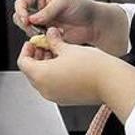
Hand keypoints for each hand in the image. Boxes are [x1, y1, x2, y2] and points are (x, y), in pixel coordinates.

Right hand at [13, 0, 103, 45]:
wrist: (93, 24)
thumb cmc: (82, 7)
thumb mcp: (64, 2)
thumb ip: (48, 10)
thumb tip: (33, 18)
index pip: (22, 2)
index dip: (21, 10)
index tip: (26, 17)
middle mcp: (40, 10)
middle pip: (20, 16)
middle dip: (24, 22)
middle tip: (32, 26)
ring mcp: (43, 24)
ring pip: (27, 30)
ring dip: (33, 32)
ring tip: (46, 31)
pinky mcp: (47, 36)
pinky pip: (37, 40)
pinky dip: (40, 40)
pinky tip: (51, 37)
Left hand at [18, 28, 134, 108]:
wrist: (112, 83)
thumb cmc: (92, 67)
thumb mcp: (68, 48)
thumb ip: (54, 41)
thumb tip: (50, 35)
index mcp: (41, 75)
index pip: (23, 62)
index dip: (26, 50)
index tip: (33, 42)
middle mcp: (45, 89)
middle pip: (31, 72)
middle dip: (36, 57)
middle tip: (44, 45)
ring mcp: (55, 96)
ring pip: (42, 79)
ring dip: (45, 65)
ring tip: (57, 52)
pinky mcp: (66, 99)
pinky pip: (53, 86)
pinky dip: (53, 75)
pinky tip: (65, 63)